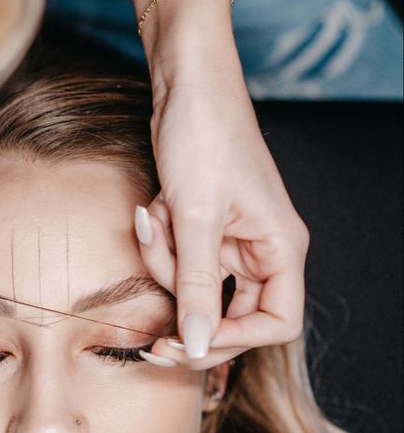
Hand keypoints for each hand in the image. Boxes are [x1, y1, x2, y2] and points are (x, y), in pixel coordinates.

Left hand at [135, 72, 308, 370]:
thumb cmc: (204, 138)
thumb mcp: (196, 218)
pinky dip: (160, 246)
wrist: (184, 85)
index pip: (278, 324)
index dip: (235, 340)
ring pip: (196, 290)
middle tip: (151, 339)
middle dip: (189, 318)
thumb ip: (199, 287)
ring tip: (153, 220)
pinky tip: (152, 211)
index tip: (192, 341)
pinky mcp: (204, 232)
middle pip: (232, 318)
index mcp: (281, 249)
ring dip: (165, 267)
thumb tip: (199, 347)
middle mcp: (263, 251)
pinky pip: (179, 262)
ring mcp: (232, 243)